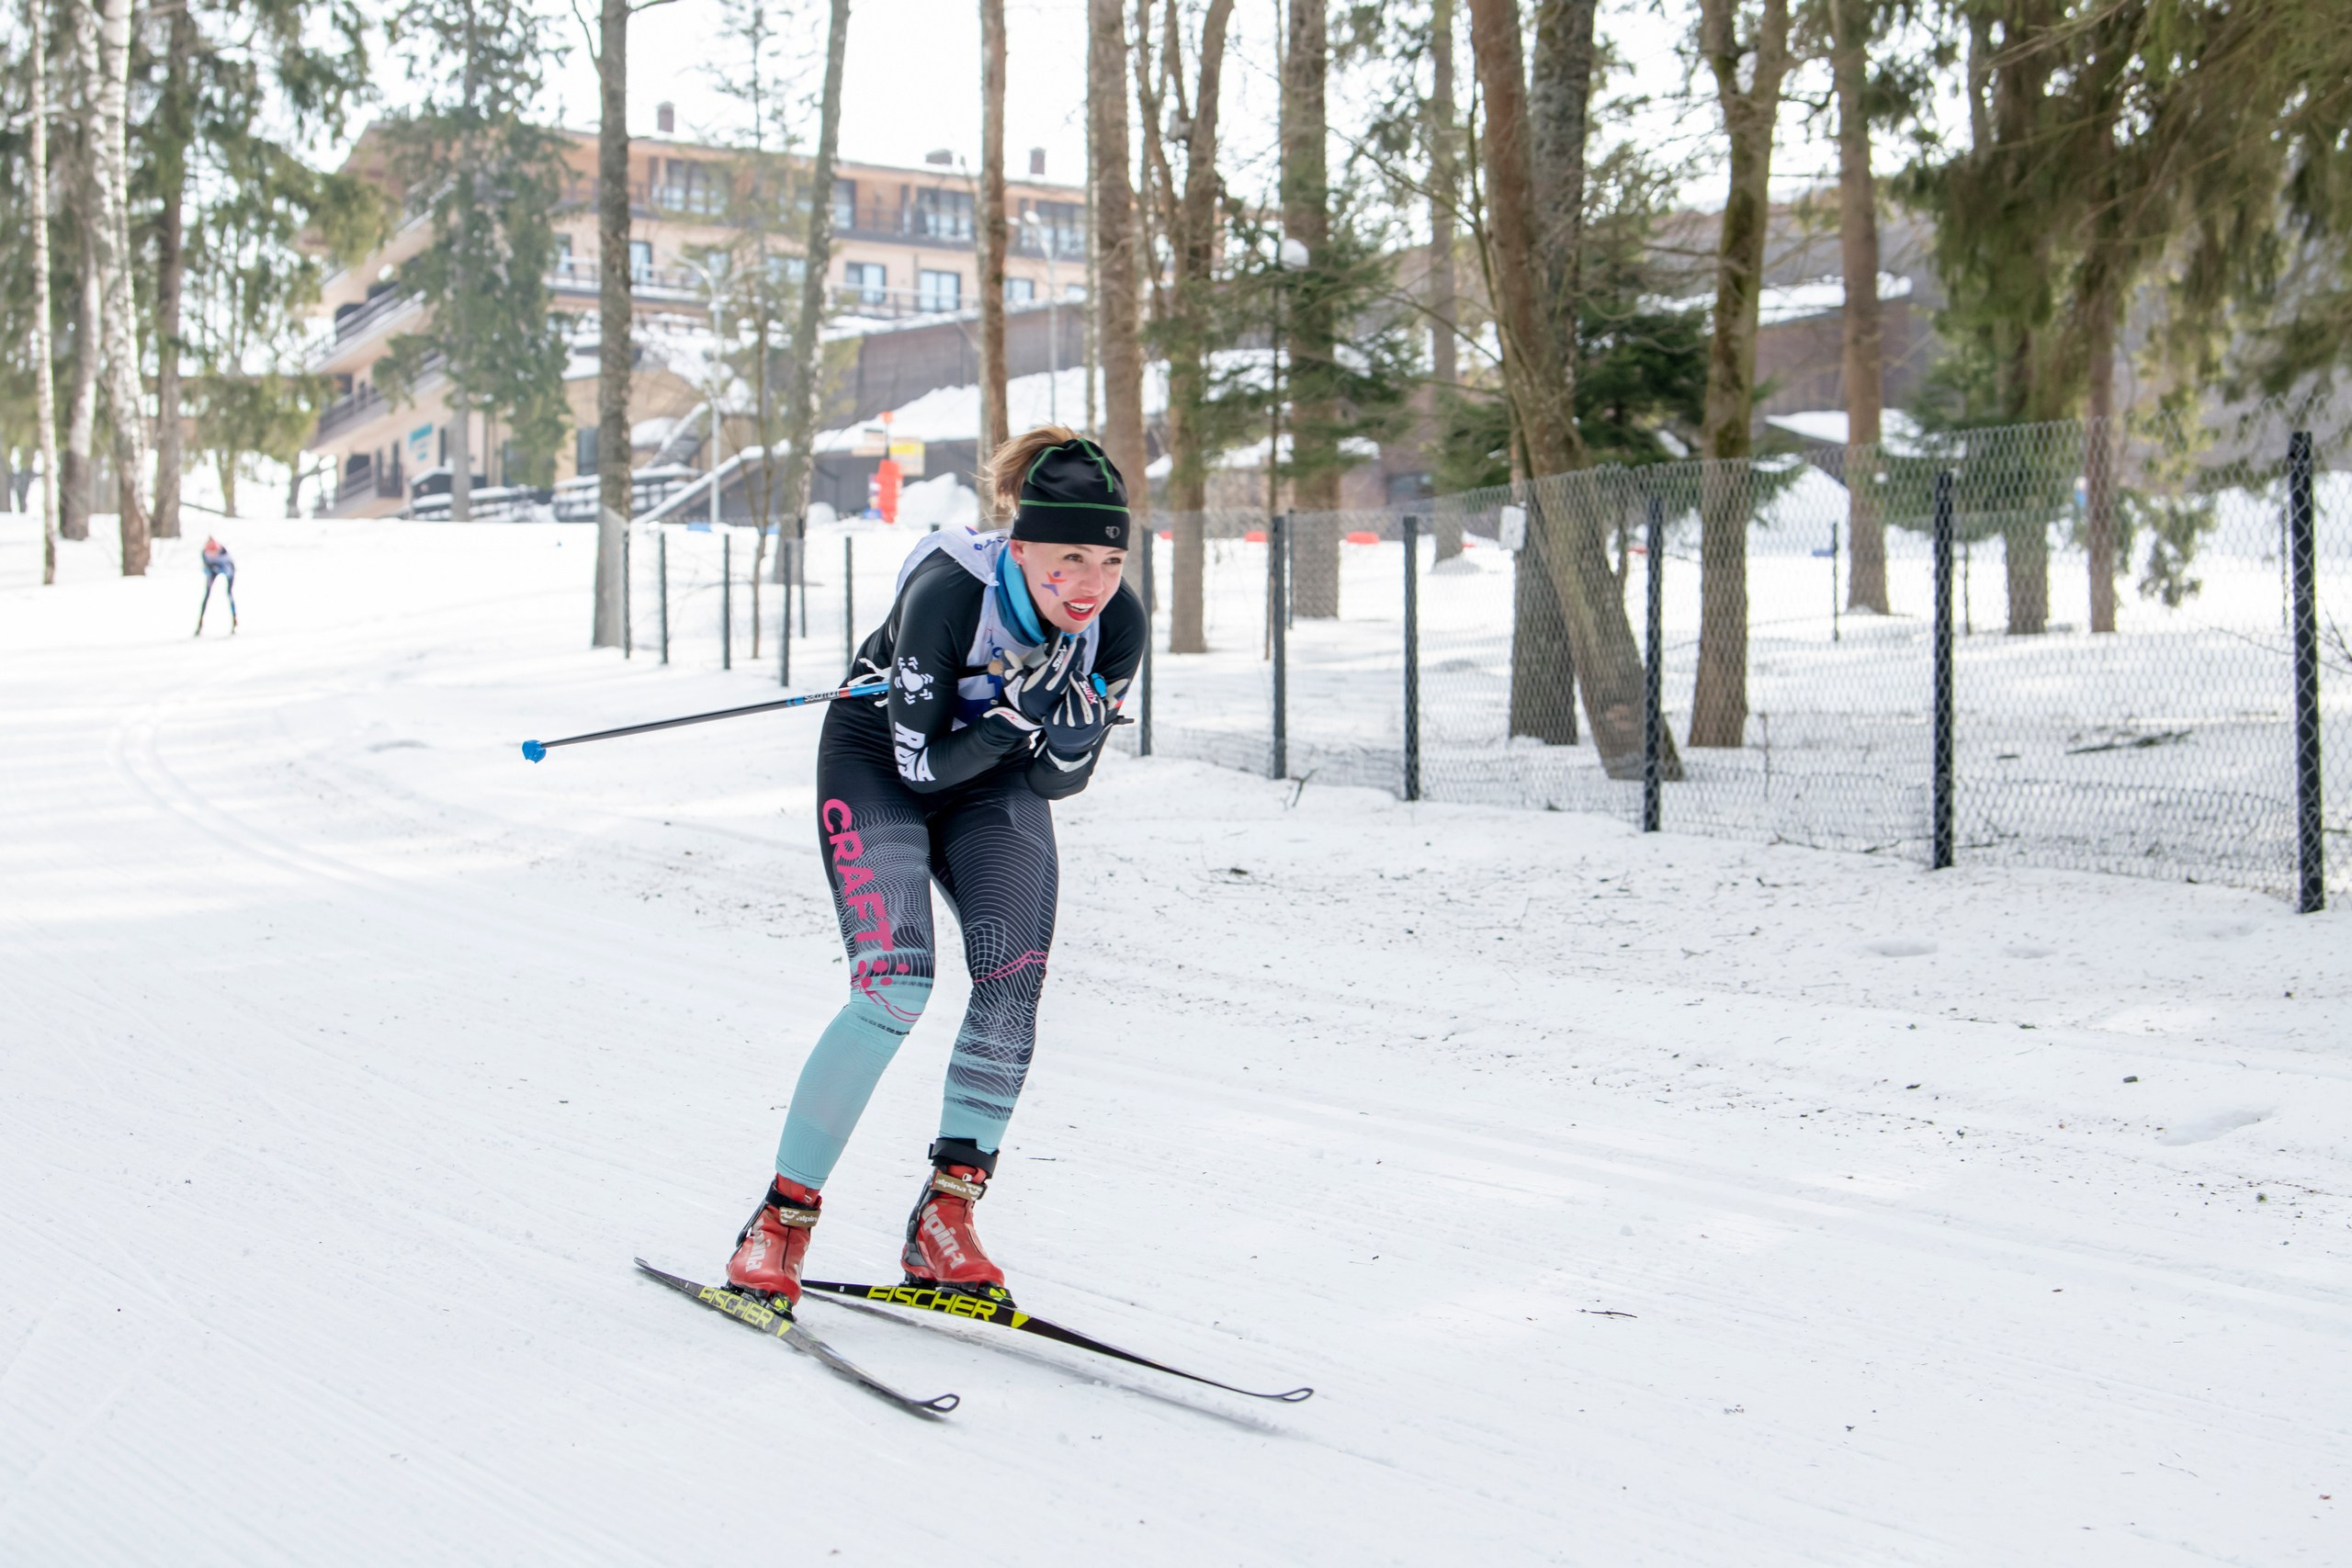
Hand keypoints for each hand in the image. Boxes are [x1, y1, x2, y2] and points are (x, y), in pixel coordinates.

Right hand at [984, 636, 1107, 757]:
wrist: (1022, 718)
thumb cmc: (1016, 695)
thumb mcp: (1010, 681)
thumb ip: (1011, 667)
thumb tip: (1006, 653)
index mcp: (1037, 690)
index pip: (1050, 668)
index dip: (1057, 653)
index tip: (1063, 638)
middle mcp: (1051, 695)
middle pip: (1065, 673)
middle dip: (1073, 655)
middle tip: (1080, 640)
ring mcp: (1059, 698)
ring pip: (1071, 678)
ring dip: (1077, 662)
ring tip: (1080, 646)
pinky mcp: (1064, 699)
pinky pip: (1072, 683)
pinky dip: (1076, 671)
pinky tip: (1080, 660)